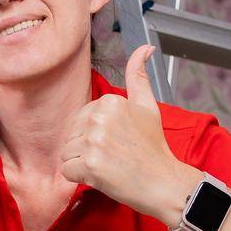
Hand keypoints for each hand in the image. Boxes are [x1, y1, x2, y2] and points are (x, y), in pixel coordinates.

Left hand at [59, 44, 197, 217]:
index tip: (116, 141)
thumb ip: (139, 76)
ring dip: (82, 164)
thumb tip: (144, 48)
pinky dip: (80, 178)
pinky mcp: (90, 165)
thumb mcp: (148, 105)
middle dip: (86, 149)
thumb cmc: (153, 147)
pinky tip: (101, 176)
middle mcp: (100, 118)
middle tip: (113, 155)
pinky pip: (66, 171)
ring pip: (67, 153)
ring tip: (108, 165)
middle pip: (70, 136)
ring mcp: (94, 142)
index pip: (79, 119)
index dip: (93, 135)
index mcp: (110, 101)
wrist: (163, 181)